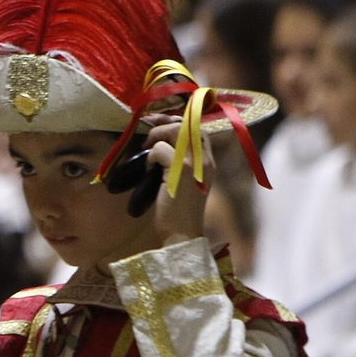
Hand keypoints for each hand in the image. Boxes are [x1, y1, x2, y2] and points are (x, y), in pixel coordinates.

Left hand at [142, 118, 210, 245]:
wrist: (182, 234)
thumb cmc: (179, 213)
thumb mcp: (184, 183)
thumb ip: (180, 163)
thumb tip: (159, 143)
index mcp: (208, 161)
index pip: (197, 129)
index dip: (177, 122)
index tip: (158, 125)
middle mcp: (205, 159)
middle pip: (187, 125)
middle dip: (163, 124)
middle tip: (148, 134)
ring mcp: (195, 164)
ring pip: (175, 131)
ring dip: (155, 138)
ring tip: (147, 153)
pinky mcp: (181, 171)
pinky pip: (161, 149)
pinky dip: (150, 156)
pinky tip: (148, 170)